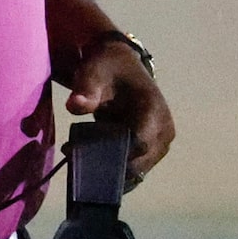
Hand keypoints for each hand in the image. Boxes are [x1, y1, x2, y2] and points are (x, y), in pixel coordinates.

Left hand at [63, 37, 174, 180]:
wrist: (123, 67)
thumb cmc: (109, 69)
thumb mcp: (94, 72)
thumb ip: (86, 89)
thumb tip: (75, 105)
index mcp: (154, 110)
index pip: (138, 144)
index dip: (110, 152)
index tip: (78, 151)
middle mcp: (164, 131)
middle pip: (137, 163)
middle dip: (105, 165)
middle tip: (73, 156)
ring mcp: (160, 145)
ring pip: (135, 171)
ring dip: (107, 169)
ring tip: (78, 155)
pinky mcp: (152, 153)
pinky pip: (133, 170)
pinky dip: (112, 168)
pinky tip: (89, 159)